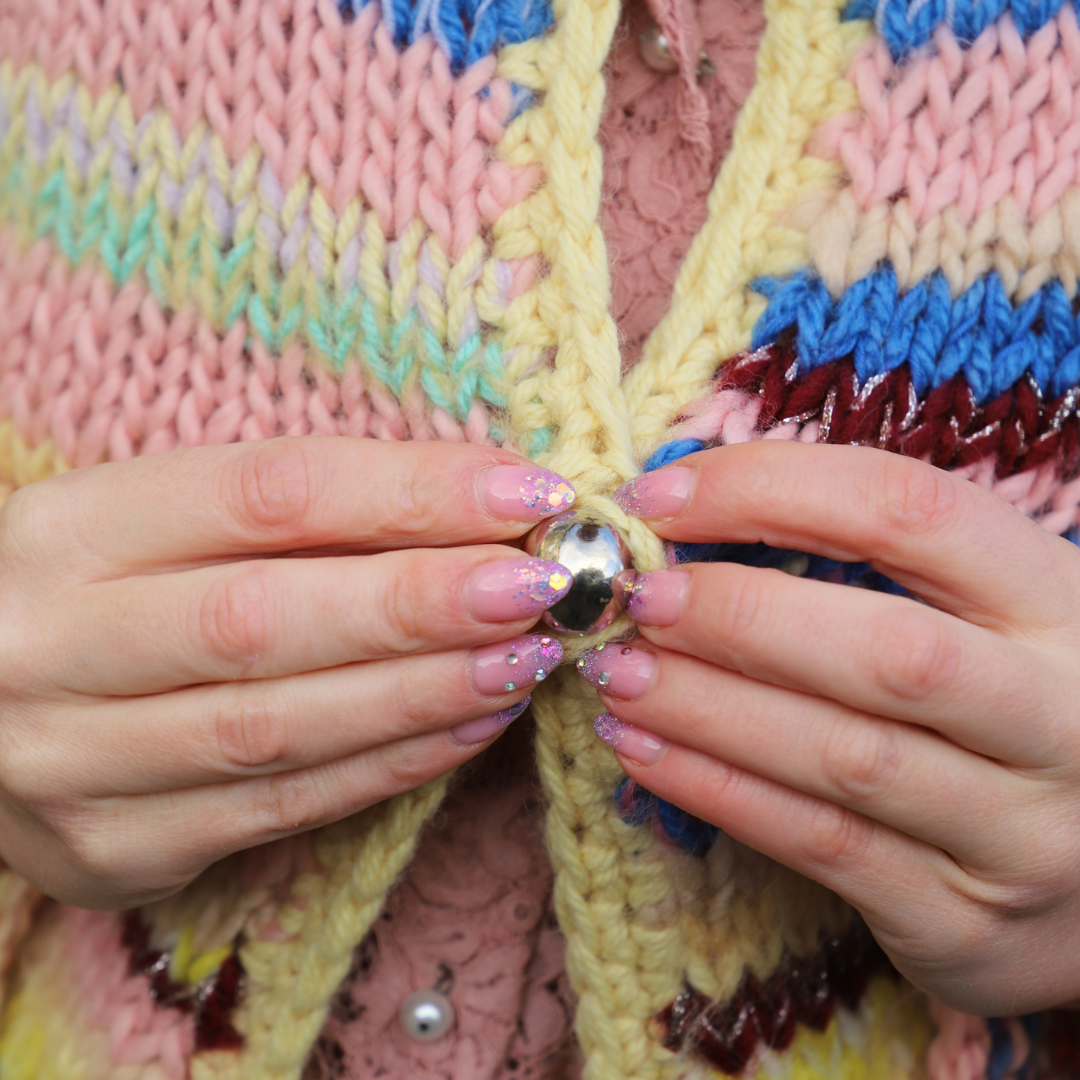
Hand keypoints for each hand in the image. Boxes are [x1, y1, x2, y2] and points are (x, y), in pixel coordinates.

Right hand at [0, 438, 574, 907]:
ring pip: (276, 726)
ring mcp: (70, 760)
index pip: (267, 493)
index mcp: (70, 529)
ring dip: (422, 692)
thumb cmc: (111, 591)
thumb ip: (299, 517)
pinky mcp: (112, 847)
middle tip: (539, 586)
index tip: (522, 492)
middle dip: (420, 602)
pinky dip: (387, 767)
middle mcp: (51, 644)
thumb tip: (474, 512)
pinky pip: (276, 809)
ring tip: (525, 658)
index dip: (408, 490)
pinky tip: (468, 728)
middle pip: (264, 618)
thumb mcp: (164, 524)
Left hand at [580, 441, 1079, 1014]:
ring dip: (705, 707)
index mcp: (1062, 605)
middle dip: (736, 616)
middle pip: (885, 651)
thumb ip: (875, 568)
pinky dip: (716, 790)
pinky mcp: (967, 925)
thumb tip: (690, 514)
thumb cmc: (1009, 717)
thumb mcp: (983, 623)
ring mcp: (1023, 833)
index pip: (911, 511)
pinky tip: (642, 751)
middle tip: (634, 600)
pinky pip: (819, 847)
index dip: (770, 489)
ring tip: (615, 673)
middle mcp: (1064, 718)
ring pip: (842, 757)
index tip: (660, 499)